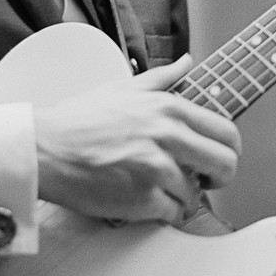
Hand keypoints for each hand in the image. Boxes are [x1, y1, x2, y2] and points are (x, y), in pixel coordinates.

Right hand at [33, 54, 240, 224]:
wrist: (46, 146)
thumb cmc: (80, 119)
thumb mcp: (125, 87)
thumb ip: (163, 76)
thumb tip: (187, 62)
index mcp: (168, 107)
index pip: (226, 131)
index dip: (229, 149)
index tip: (218, 157)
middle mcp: (167, 135)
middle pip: (226, 164)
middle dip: (219, 177)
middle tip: (204, 179)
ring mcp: (156, 167)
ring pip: (197, 193)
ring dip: (182, 195)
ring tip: (160, 188)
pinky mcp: (142, 197)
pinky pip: (172, 213)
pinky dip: (162, 211)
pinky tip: (146, 199)